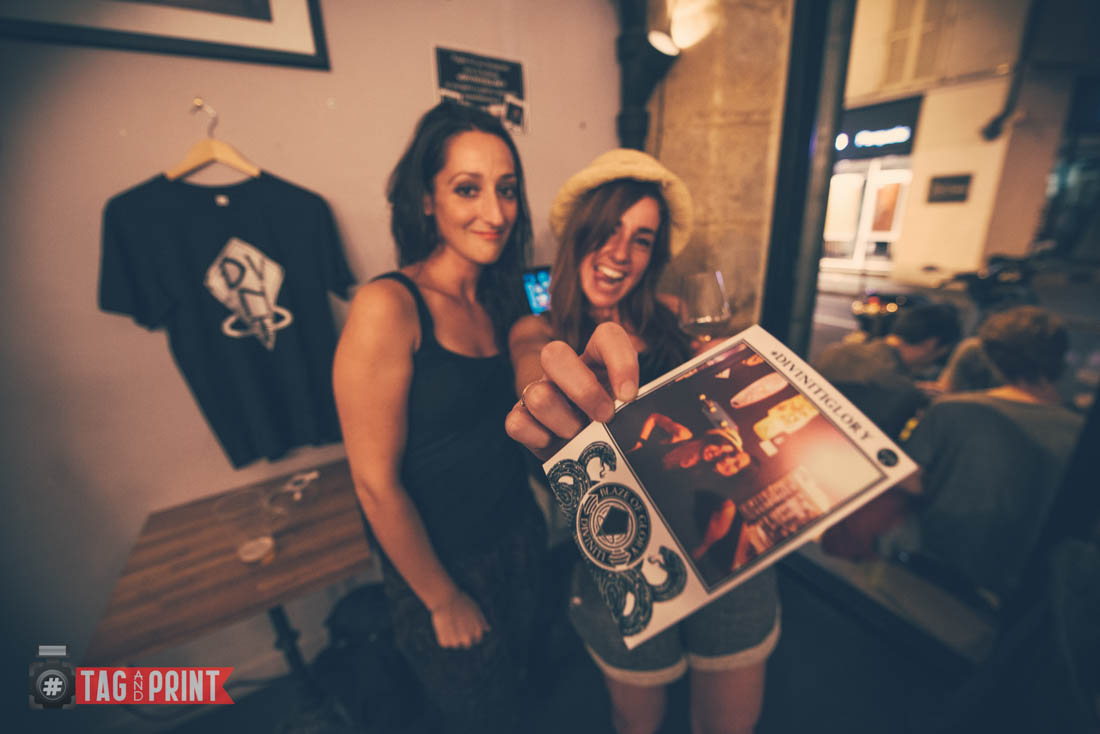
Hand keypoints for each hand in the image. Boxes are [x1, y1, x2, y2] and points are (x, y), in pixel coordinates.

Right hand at [430, 590, 489, 648]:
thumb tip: (488, 629)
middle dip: (462, 638)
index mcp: (478, 632)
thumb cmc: (461, 601)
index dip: (471, 634)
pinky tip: (443, 626)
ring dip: (452, 638)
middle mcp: (468, 639)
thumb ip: (482, 621)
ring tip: (449, 624)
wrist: (445, 598)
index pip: (477, 640)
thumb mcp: (476, 609)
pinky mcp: (445, 642)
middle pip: (467, 645)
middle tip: (456, 627)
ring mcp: (456, 642)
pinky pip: (445, 643)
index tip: (465, 627)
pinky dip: (443, 637)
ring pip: (455, 645)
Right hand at [505, 322, 638, 460]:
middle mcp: (564, 370)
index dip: (619, 361)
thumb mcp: (631, 412)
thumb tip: (654, 418)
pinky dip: (538, 438)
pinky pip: (517, 423)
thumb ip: (638, 408)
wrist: (586, 455)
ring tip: (581, 438)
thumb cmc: (613, 428)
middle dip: (582, 390)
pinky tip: (555, 445)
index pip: (606, 335)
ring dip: (564, 424)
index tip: (629, 395)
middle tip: (604, 417)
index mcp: (596, 359)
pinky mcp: (521, 419)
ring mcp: (539, 392)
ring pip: (537, 395)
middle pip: (554, 354)